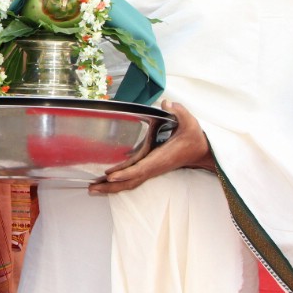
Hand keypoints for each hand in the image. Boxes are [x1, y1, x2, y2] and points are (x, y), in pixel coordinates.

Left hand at [92, 100, 212, 193]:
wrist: (201, 152)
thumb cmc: (194, 138)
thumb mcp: (190, 122)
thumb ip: (179, 111)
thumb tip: (166, 104)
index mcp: (161, 158)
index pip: (141, 168)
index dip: (125, 173)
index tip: (110, 176)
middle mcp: (154, 167)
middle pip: (130, 181)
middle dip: (111, 187)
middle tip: (92, 188)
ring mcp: (151, 170)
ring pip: (130, 183)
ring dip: (111, 188)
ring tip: (93, 189)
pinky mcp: (150, 169)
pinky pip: (132, 179)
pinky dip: (118, 182)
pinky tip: (106, 182)